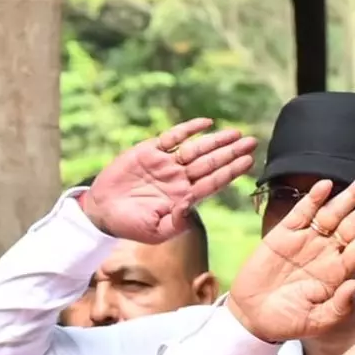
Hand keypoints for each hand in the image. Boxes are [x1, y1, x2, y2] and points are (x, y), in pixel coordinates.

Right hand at [79, 119, 258, 245]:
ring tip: (235, 133)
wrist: (102, 210)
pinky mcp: (150, 151)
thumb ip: (175, 222)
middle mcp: (179, 178)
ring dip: (216, 141)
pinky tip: (206, 123)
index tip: (249, 162)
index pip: (213, 182)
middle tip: (252, 141)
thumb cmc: (130, 225)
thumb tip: (191, 208)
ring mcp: (166, 163)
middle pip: (211, 163)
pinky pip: (173, 137)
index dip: (231, 171)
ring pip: (197, 149)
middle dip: (231, 152)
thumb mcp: (155, 232)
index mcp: (184, 198)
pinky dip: (188, 129)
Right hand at [227, 175, 354, 343]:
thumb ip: (338, 307)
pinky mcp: (283, 234)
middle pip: (354, 225)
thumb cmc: (287, 321)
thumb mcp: (316, 322)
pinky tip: (326, 186)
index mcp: (337, 273)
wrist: (253, 316)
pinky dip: (313, 199)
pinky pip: (301, 212)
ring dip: (349, 197)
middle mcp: (326, 252)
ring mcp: (306, 241)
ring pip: (332, 214)